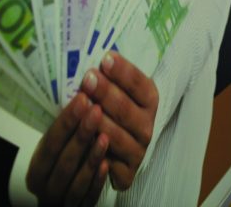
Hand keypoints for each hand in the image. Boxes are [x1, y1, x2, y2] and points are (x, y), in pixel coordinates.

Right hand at [26, 93, 108, 206]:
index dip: (66, 121)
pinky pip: (89, 196)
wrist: (60, 201)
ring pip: (76, 180)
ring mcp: (62, 201)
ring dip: (91, 157)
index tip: (82, 99)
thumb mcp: (55, 152)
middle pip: (63, 161)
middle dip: (80, 134)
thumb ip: (64, 134)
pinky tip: (108, 163)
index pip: (50, 144)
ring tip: (104, 136)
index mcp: (37, 170)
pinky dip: (97, 180)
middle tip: (96, 109)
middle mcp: (46, 188)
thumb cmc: (59, 168)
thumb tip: (82, 98)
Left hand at [81, 52, 158, 190]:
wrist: (116, 153)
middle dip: (106, 92)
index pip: (140, 84)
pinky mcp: (127, 171)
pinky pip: (109, 162)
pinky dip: (97, 152)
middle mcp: (148, 125)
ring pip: (116, 135)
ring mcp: (138, 149)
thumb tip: (92, 59)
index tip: (106, 58)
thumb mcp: (114, 93)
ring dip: (97, 121)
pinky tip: (85, 142)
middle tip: (87, 78)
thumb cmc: (111, 113)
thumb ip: (108, 78)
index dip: (123, 72)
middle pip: (126, 108)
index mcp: (149, 101)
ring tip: (81, 106)